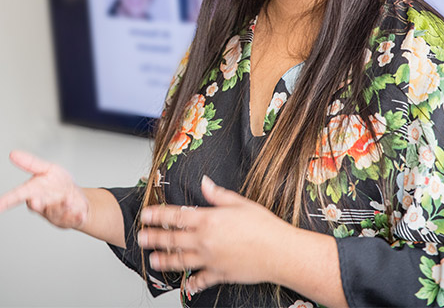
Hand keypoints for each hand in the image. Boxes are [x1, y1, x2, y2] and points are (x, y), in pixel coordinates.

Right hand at [0, 150, 88, 228]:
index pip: (18, 196)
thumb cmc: (59, 185)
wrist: (78, 199)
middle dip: (37, 204)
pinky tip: (81, 214)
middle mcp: (43, 205)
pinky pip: (73, 218)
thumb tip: (13, 153)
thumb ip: (31, 163)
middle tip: (35, 202)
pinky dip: (76, 216)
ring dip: (61, 207)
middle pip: (37, 206)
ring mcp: (56, 213)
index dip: (7, 201)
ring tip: (67, 201)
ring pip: (56, 212)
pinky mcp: (71, 218)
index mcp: (34, 193)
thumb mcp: (47, 169)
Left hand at [137, 175, 293, 294]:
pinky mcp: (219, 275)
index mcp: (209, 220)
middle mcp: (205, 241)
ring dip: (164, 260)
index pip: (177, 216)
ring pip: (180, 261)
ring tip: (152, 260)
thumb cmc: (264, 226)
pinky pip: (200, 280)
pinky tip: (186, 284)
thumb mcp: (241, 203)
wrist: (279, 252)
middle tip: (141, 237)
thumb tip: (204, 182)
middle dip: (154, 237)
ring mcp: (210, 260)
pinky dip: (191, 283)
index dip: (159, 214)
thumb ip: (218, 195)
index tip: (146, 214)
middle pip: (172, 239)